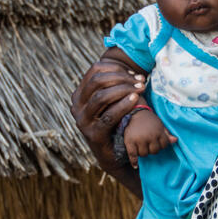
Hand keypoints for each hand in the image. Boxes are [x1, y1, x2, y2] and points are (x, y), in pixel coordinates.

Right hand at [70, 59, 144, 193]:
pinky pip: (108, 116)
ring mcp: (82, 121)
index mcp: (79, 94)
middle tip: (141, 80)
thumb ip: (115, 84)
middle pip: (97, 81)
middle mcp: (76, 106)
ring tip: (141, 89)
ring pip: (101, 97)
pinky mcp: (93, 135)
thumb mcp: (112, 101)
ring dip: (124, 89)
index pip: (95, 70)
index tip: (134, 73)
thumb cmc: (117, 121)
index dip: (116, 68)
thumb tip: (129, 65)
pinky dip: (123, 105)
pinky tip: (135, 99)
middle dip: (121, 77)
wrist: (115, 154)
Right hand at [123, 109, 176, 166]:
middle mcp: (150, 136)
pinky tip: (135, 165)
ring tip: (141, 146)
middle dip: (152, 149)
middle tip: (148, 144)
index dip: (161, 145)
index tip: (156, 142)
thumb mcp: (160, 125)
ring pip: (144, 154)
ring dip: (143, 152)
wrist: (134, 112)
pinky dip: (134, 161)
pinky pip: (133, 155)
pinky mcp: (129, 142)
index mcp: (158, 132)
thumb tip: (175, 140)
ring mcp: (139, 139)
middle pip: (154, 151)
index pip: (164, 145)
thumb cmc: (149, 120)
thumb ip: (167, 134)